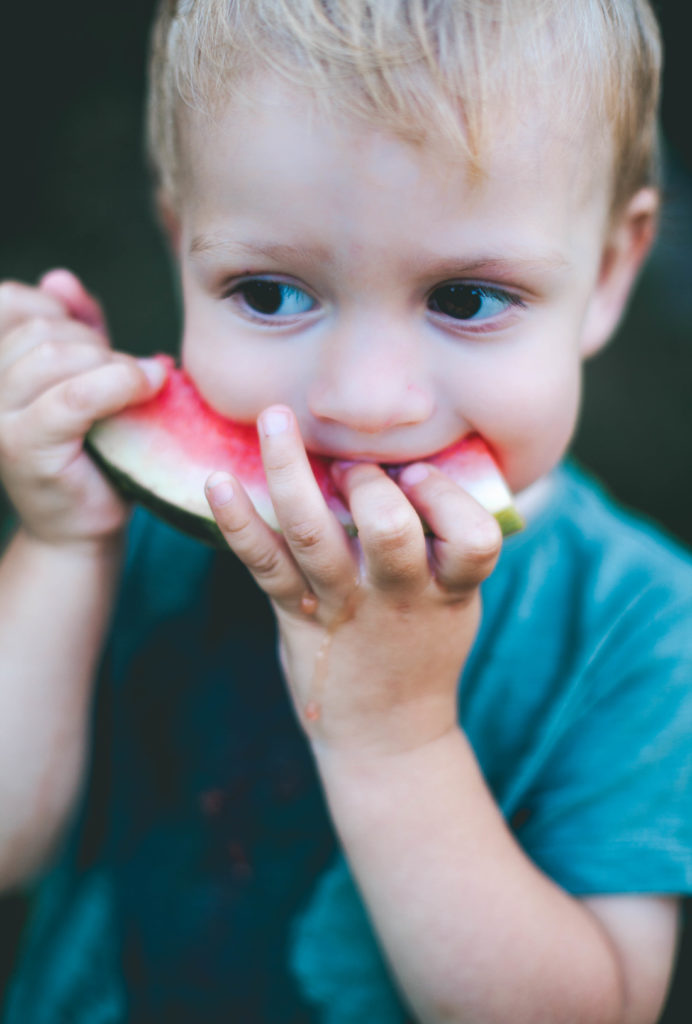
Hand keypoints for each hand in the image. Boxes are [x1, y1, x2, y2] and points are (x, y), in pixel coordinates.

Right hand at [0, 270, 165, 550]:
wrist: (82, 525)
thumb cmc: (90, 451)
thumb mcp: (83, 376)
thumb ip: (73, 328)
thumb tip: (59, 279)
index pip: (11, 301)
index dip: (61, 310)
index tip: (94, 343)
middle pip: (44, 329)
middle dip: (97, 345)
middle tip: (127, 378)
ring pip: (59, 355)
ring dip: (113, 364)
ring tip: (138, 387)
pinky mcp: (24, 447)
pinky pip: (76, 396)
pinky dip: (122, 383)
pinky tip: (151, 385)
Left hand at [206, 406, 501, 758]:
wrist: (386, 733)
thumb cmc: (422, 646)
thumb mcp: (456, 601)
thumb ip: (446, 542)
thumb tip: (413, 457)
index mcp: (449, 589)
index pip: (474, 537)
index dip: (447, 497)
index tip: (418, 476)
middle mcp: (398, 596)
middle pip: (388, 528)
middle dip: (367, 481)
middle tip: (350, 466)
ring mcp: (342, 606)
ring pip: (314, 532)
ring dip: (290, 470)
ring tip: (275, 421)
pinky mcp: (296, 614)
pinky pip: (262, 563)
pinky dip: (236, 521)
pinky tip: (216, 481)